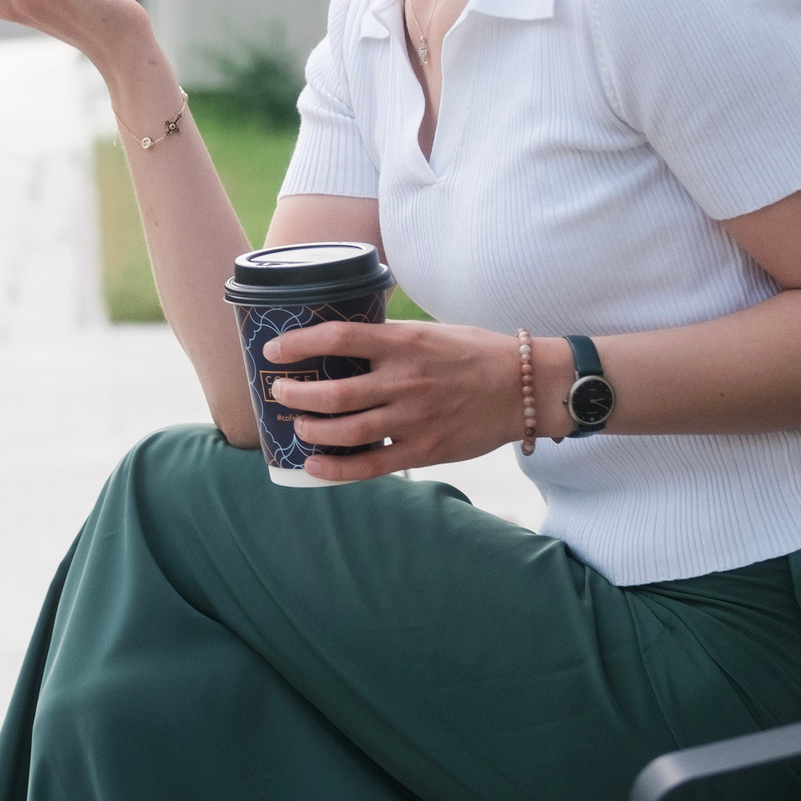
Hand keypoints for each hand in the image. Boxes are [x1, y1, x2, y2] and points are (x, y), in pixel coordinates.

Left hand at [264, 319, 551, 480]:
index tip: (275, 349)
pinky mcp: (425, 449)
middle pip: (334, 392)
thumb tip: (345, 338)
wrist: (526, 387)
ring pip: (347, 431)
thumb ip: (390, 337)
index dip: (300, 343)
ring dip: (311, 430)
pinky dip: (337, 469)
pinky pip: (372, 465)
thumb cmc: (477, 353)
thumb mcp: (432, 332)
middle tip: (279, 393)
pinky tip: (313, 465)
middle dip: (296, 395)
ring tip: (296, 426)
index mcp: (405, 343)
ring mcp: (415, 418)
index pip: (339, 337)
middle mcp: (406, 380)